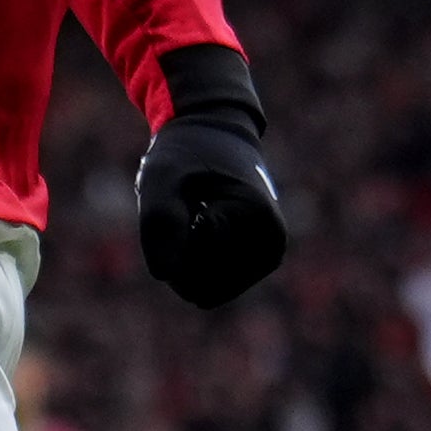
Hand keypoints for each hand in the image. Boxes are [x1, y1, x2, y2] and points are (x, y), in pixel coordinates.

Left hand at [136, 116, 287, 309]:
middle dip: (178, 257)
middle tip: (182, 213)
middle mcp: (271, 246)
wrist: (219, 137)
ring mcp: (268, 259)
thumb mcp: (162, 176)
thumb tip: (164, 274)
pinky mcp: (258, 266)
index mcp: (256, 219)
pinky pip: (212, 289)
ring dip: (187, 262)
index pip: (191, 268)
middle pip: (200, 290)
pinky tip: (204, 230)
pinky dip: (197, 264)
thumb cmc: (187, 154)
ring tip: (195, 220)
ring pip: (205, 293)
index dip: (170, 241)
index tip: (181, 203)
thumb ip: (159, 221)